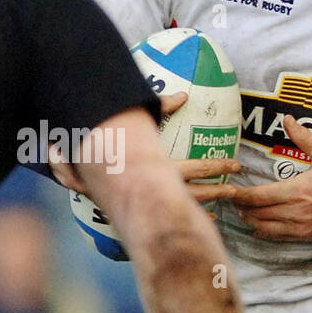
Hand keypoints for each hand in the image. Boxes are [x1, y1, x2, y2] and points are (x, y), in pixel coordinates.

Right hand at [50, 92, 240, 200]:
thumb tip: (183, 95)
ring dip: (204, 203)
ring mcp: (146, 201)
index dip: (216, 167)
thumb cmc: (99, 148)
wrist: (72, 170)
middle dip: (217, 189)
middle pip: (194, 191)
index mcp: (155, 169)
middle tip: (239, 190)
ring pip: (181, 204)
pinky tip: (199, 216)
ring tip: (223, 202)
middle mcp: (153, 189)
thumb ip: (156, 108)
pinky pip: (166, 211)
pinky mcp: (138, 206)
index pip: (193, 167)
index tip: (235, 165)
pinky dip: (185, 213)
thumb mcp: (127, 123)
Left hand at [228, 115, 311, 240]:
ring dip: (249, 218)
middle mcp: (294, 212)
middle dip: (239, 206)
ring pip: (261, 227)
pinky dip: (262, 230)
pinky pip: (275, 236)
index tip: (228, 187)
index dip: (238, 194)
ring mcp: (299, 227)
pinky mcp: (305, 236)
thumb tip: (287, 119)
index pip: (257, 196)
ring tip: (241, 208)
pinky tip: (258, 222)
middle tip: (229, 197)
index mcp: (297, 191)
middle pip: (254, 213)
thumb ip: (304, 138)